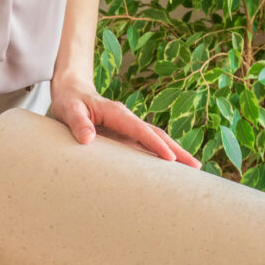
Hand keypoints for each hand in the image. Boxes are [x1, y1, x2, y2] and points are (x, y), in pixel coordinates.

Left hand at [50, 73, 201, 168]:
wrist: (71, 92)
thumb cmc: (70, 101)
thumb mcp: (69, 110)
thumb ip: (78, 122)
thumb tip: (88, 138)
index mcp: (117, 113)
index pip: (140, 130)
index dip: (155, 144)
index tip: (170, 159)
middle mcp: (127, 121)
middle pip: (157, 135)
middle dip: (176, 151)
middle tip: (195, 167)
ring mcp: (128, 129)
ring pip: (155, 141)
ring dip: (173, 155)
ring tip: (191, 172)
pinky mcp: (124, 137)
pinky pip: (144, 148)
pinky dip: (158, 157)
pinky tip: (167, 171)